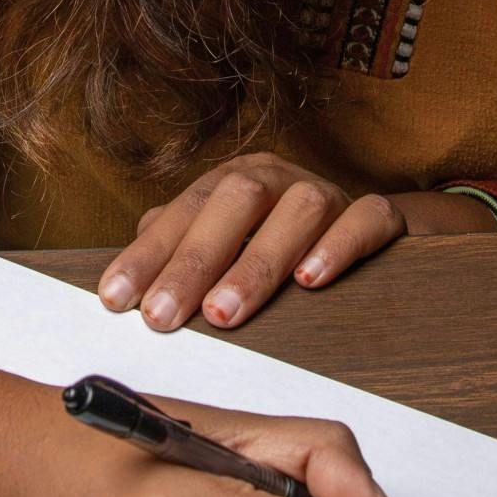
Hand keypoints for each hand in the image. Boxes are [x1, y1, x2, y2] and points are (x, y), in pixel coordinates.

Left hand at [95, 150, 496, 333]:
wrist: (364, 232)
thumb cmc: (275, 249)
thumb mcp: (224, 248)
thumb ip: (178, 254)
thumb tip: (124, 281)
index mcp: (233, 183)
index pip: (184, 211)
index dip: (148, 256)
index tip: (117, 300)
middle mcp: (278, 179)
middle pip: (234, 201)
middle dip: (193, 261)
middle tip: (162, 317)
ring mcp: (330, 193)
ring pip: (299, 208)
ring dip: (258, 262)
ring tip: (224, 313)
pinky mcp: (379, 215)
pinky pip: (367, 218)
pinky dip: (340, 245)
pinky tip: (311, 281)